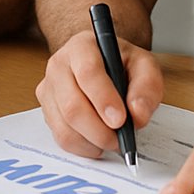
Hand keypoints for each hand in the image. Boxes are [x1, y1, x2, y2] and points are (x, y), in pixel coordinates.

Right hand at [36, 29, 163, 157]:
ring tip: (112, 139)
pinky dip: (83, 147)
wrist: (104, 66)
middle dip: (99, 131)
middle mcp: (59, 65)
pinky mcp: (47, 110)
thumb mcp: (144, 66)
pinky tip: (97, 140)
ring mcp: (49, 88)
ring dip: (93, 141)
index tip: (120, 120)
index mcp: (82, 47)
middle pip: (72, 105)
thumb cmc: (122, 64)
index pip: (87, 73)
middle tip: (120, 139)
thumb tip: (137, 114)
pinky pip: (61, 137)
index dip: (103, 99)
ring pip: (65, 126)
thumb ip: (147, 87)